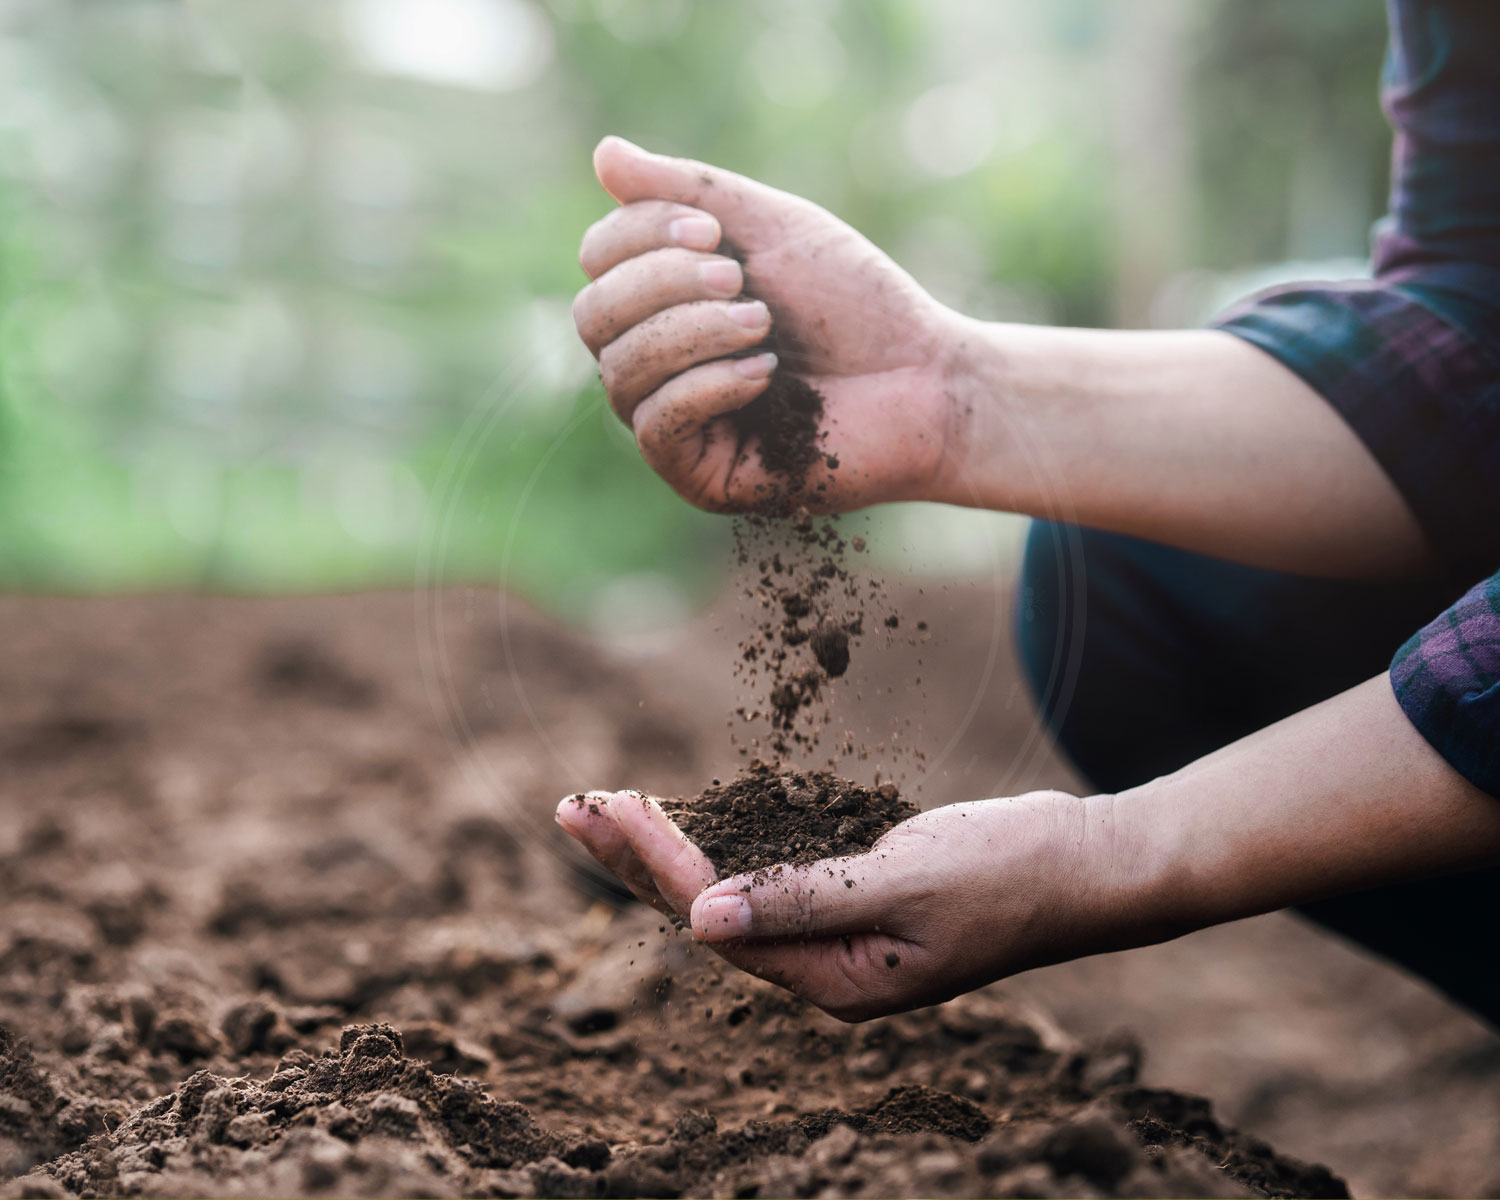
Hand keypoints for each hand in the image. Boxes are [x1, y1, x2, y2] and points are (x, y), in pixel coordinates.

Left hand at [556, 786, 1146, 1021]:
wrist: (1087, 865)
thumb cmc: (1010, 872)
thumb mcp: (907, 885)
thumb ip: (805, 900)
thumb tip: (702, 921)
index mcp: (836, 980)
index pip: (719, 922)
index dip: (657, 864)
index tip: (605, 807)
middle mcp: (826, 968)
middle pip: (707, 916)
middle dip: (636, 861)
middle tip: (571, 805)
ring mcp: (840, 936)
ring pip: (730, 896)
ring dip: (668, 852)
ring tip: (604, 810)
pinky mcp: (854, 899)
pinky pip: (767, 878)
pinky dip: (723, 845)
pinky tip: (689, 822)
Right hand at [572, 136, 961, 512]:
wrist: (925, 378)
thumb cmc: (856, 303)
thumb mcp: (772, 227)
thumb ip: (690, 192)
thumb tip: (602, 154)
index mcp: (665, 300)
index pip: (598, 261)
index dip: (638, 235)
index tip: (714, 231)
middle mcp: (656, 362)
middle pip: (593, 316)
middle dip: (662, 285)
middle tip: (740, 279)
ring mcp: (673, 423)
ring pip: (620, 371)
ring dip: (692, 333)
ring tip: (762, 324)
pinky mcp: (699, 475)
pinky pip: (656, 427)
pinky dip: (706, 386)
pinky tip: (764, 373)